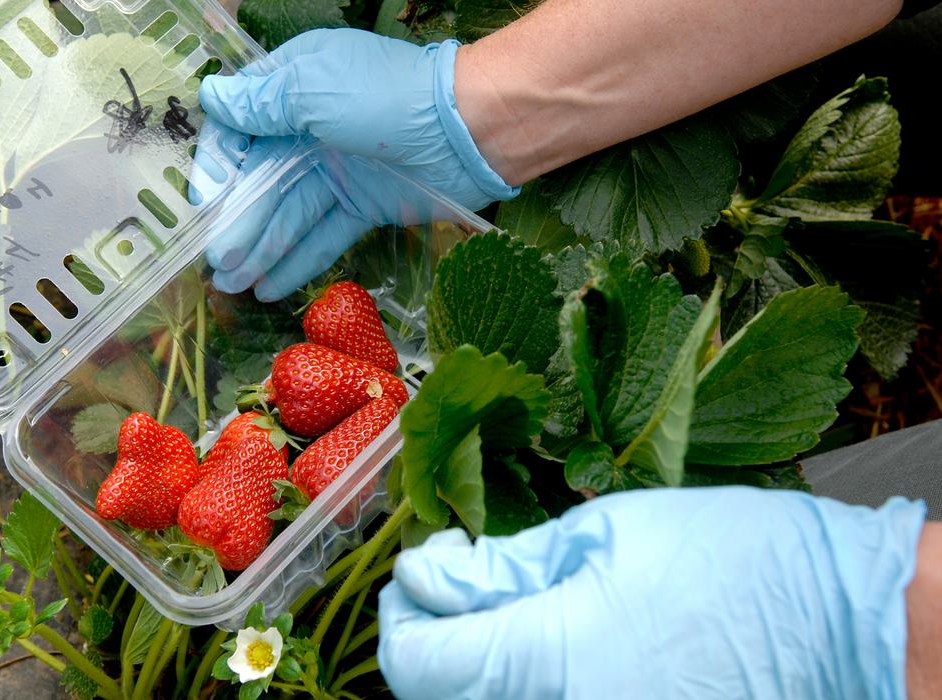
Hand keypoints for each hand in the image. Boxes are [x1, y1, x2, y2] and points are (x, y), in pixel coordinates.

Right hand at [193, 28, 516, 300]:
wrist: (469, 130)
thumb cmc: (388, 97)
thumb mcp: (315, 89)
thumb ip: (263, 103)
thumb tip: (211, 97)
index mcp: (294, 90)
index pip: (240, 131)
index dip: (219, 168)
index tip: (205, 204)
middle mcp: (310, 131)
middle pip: (262, 182)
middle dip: (238, 224)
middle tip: (218, 264)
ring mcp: (338, 171)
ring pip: (290, 215)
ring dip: (261, 250)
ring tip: (234, 285)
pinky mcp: (364, 207)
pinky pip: (323, 236)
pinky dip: (299, 261)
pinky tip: (271, 288)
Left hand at [378, 487, 925, 698]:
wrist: (841, 621)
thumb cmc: (732, 559)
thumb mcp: (605, 534)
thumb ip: (506, 565)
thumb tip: (431, 575)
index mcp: (551, 659)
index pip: (419, 662)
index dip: (400, 615)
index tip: (419, 575)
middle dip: (426, 646)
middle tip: (450, 590)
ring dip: (468, 673)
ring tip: (495, 615)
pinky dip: (518, 689)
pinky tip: (539, 648)